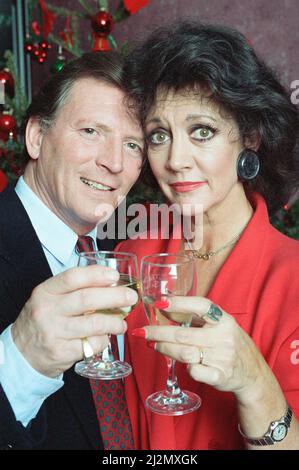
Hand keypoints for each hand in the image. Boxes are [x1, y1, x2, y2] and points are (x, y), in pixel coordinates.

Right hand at [12, 265, 137, 377]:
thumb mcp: (51, 299)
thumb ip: (75, 290)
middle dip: (115, 297)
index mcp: (46, 292)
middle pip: (87, 299)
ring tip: (122, 323)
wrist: (22, 353)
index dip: (97, 275)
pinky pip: (91, 344)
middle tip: (131, 298)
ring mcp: (54, 332)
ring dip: (114, 322)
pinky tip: (104, 338)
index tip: (114, 277)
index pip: (73, 277)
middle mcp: (48, 310)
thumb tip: (111, 284)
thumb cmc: (43, 321)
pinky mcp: (62, 352)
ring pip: (93, 324)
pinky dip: (103, 340)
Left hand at [142, 296, 271, 403]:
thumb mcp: (219, 325)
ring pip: (184, 353)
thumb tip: (164, 307)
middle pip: (184, 333)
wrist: (253, 374)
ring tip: (153, 345)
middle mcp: (224, 336)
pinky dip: (184, 367)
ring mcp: (223, 357)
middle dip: (158, 332)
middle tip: (143, 332)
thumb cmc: (229, 344)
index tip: (159, 303)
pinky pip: (194, 371)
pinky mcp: (220, 376)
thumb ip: (195, 317)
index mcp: (224, 320)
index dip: (179, 303)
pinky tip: (178, 363)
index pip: (201, 306)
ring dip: (164, 348)